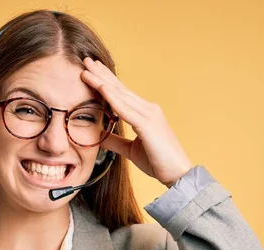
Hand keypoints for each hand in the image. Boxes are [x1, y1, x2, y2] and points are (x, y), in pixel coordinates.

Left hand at [81, 57, 193, 186]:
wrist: (178, 174)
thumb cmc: (158, 162)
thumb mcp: (130, 150)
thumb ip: (115, 141)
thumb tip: (99, 136)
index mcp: (145, 113)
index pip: (122, 93)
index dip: (107, 80)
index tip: (92, 70)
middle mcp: (148, 109)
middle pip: (120, 88)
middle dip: (102, 73)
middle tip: (86, 60)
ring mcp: (149, 114)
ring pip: (120, 94)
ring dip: (102, 81)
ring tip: (87, 69)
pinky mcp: (147, 124)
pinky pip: (125, 109)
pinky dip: (112, 97)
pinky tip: (101, 87)